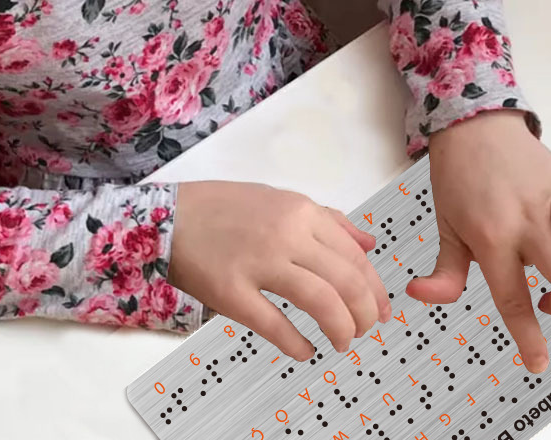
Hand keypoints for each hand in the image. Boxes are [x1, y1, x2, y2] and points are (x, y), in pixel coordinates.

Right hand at [167, 180, 391, 360]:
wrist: (169, 215)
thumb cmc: (222, 207)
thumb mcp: (280, 199)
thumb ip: (327, 219)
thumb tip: (367, 242)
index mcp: (300, 211)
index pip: (355, 254)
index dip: (375, 287)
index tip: (381, 307)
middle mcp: (285, 234)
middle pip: (346, 280)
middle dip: (365, 313)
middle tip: (366, 330)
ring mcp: (258, 263)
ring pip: (321, 302)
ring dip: (341, 329)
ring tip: (343, 342)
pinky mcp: (231, 291)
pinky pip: (275, 324)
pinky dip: (297, 345)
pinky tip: (305, 351)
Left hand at [407, 110, 550, 373]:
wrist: (474, 125)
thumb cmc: (458, 177)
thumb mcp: (445, 225)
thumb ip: (443, 270)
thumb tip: (420, 296)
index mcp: (490, 234)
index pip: (512, 295)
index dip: (528, 336)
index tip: (537, 362)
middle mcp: (528, 218)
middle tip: (549, 305)